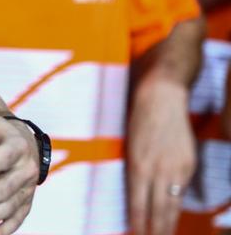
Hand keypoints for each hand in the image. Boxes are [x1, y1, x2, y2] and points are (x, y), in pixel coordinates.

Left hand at [128, 79, 195, 234]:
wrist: (163, 96)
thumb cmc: (138, 117)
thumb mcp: (129, 145)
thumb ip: (134, 169)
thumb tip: (135, 191)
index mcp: (139, 165)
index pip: (138, 203)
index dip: (138, 221)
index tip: (135, 234)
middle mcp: (159, 170)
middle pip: (158, 208)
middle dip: (155, 228)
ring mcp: (176, 168)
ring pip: (172, 203)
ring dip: (167, 222)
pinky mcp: (188, 163)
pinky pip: (181, 190)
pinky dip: (176, 205)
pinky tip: (173, 215)